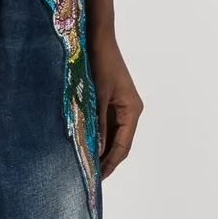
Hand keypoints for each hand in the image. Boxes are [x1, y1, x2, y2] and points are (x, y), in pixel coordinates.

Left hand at [90, 30, 143, 178]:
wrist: (98, 39)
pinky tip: (85, 147)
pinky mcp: (110, 103)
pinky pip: (105, 127)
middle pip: (120, 144)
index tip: (98, 178)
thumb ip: (98, 124)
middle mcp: (129, 112)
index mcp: (132, 111)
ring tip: (86, 167)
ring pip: (112, 137)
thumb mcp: (97, 96)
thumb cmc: (100, 64)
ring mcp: (120, 108)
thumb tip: (97, 151)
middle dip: (106, 161)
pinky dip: (97, 138)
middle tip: (90, 178)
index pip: (123, 146)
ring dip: (101, 151)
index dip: (110, 163)